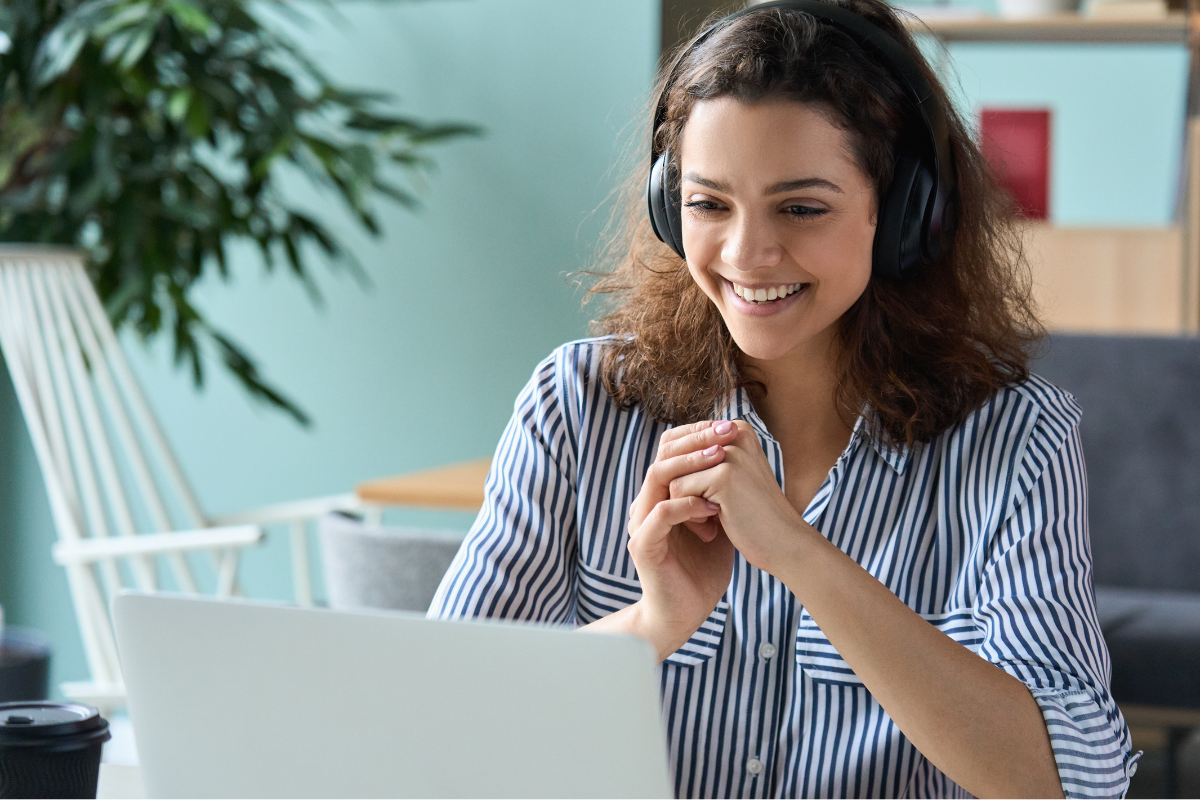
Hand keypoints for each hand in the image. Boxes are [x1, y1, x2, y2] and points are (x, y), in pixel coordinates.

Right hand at [623, 420, 739, 660]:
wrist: (685, 612)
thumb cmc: (702, 569)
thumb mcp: (717, 522)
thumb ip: (720, 492)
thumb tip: (745, 460)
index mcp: (661, 495)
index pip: (671, 450)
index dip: (698, 434)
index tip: (729, 426)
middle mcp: (646, 504)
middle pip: (662, 455)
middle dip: (696, 440)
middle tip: (725, 432)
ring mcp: (642, 523)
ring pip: (657, 477)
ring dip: (690, 465)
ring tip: (719, 460)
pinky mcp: (643, 545)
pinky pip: (661, 514)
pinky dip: (688, 505)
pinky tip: (713, 508)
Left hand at [667, 420, 805, 575]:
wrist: (784, 544)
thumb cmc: (755, 514)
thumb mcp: (730, 477)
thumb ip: (703, 458)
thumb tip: (663, 447)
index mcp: (737, 428)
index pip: (683, 443)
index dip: (684, 476)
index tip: (705, 499)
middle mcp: (734, 433)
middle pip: (675, 458)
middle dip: (682, 490)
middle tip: (702, 515)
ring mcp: (730, 453)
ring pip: (673, 474)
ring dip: (683, 504)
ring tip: (709, 520)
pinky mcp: (723, 476)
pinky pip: (678, 491)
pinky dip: (689, 515)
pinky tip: (712, 527)